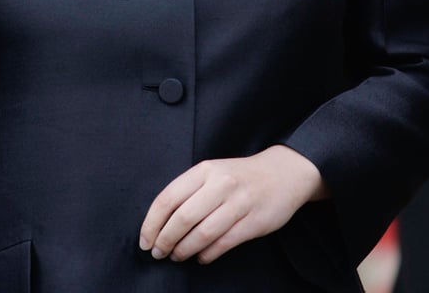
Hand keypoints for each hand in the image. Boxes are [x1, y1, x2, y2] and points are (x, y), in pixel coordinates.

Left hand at [139, 144, 326, 264]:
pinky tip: (200, 257)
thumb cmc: (239, 176)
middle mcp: (220, 184)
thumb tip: (159, 222)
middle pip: (182, 218)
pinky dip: (207, 254)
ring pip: (202, 234)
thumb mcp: (212, 172)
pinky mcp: (254, 222)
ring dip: (184, 250)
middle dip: (165, 240)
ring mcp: (239, 203)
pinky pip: (224, 243)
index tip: (145, 240)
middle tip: (158, 253)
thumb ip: (189, 191)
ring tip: (177, 256)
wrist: (283, 173)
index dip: (152, 223)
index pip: (168, 198)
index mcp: (205, 170)